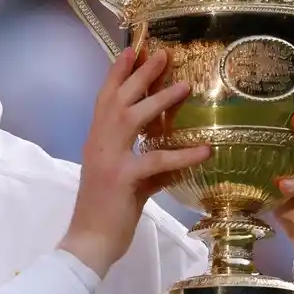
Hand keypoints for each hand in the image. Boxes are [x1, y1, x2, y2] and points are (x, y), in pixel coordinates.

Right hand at [60, 47, 209, 277]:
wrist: (88, 242)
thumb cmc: (104, 213)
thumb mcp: (125, 182)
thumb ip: (146, 166)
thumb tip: (172, 159)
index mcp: (96, 142)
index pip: (105, 100)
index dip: (117, 74)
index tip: (132, 50)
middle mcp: (98, 144)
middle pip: (119, 100)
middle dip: (140, 75)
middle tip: (162, 55)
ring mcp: (108, 159)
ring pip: (133, 119)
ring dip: (159, 100)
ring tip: (186, 86)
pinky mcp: (122, 179)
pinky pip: (156, 160)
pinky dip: (182, 155)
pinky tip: (205, 150)